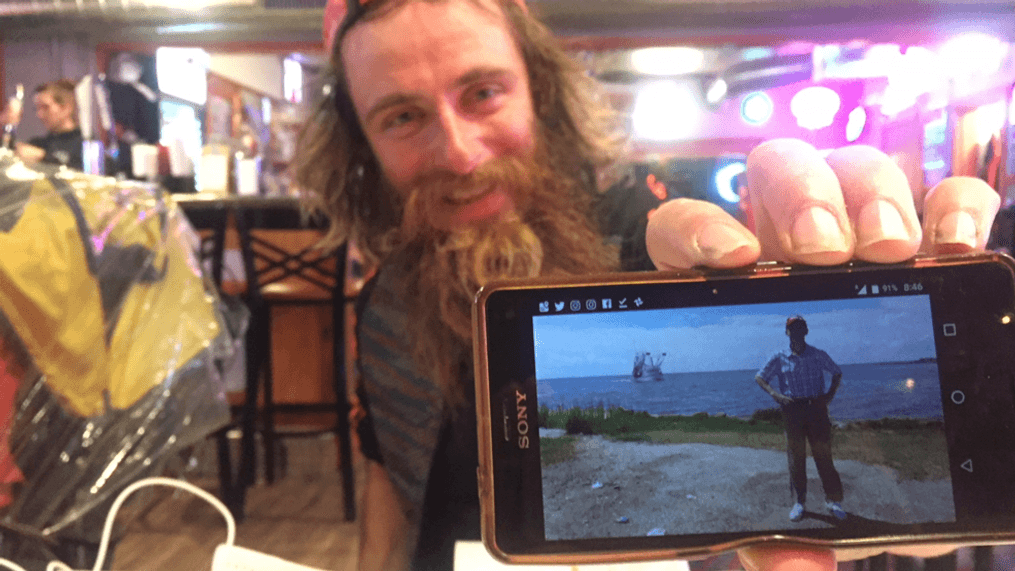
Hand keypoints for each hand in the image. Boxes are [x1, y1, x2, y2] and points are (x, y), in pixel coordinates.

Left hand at [644, 139, 995, 568]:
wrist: (894, 424)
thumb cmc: (815, 451)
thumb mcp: (779, 495)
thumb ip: (769, 531)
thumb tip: (801, 563)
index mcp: (728, 288)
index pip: (687, 228)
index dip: (700, 227)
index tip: (731, 261)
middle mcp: (790, 246)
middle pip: (779, 173)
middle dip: (802, 201)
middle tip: (825, 257)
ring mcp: (862, 232)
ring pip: (859, 168)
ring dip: (875, 200)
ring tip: (892, 251)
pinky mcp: (933, 239)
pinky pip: (945, 198)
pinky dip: (953, 206)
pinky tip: (955, 245)